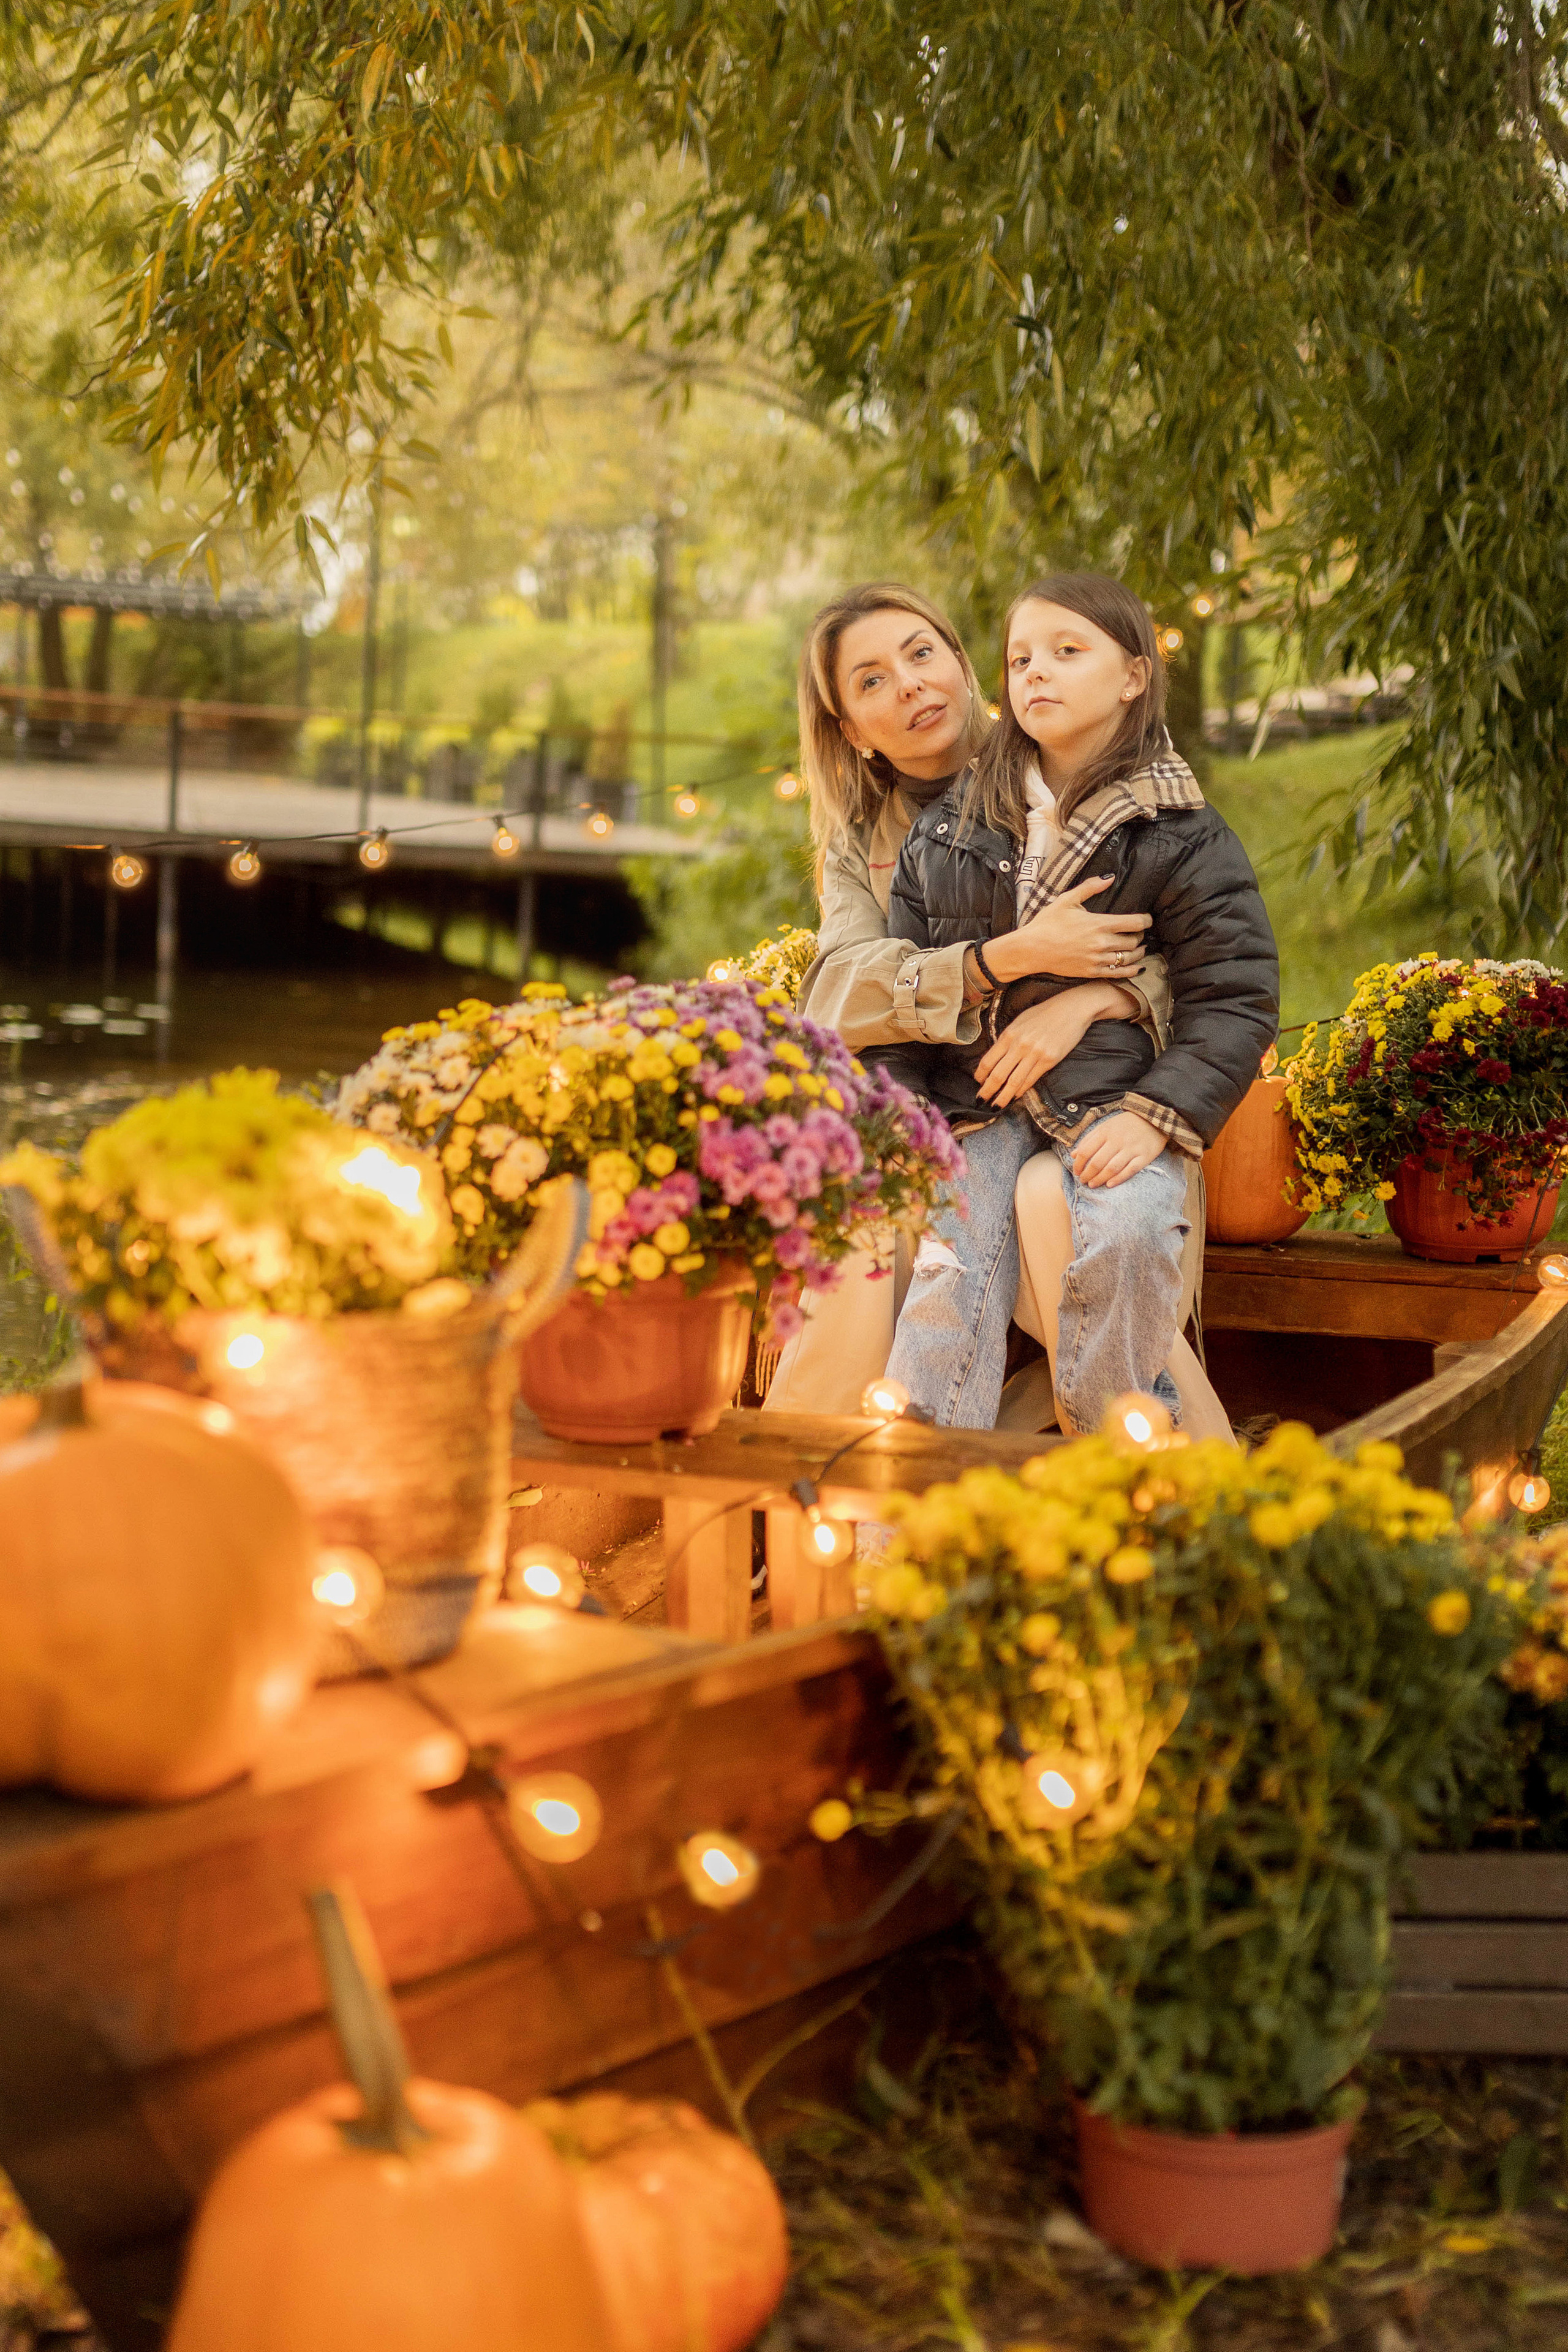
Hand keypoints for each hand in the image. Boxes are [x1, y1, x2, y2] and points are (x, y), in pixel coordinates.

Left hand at [975, 982, 1138, 1107]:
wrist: (1072, 1009)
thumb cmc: (1045, 1013)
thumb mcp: (1020, 1021)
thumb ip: (1008, 1038)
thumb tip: (996, 1057)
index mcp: (1009, 1034)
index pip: (988, 1060)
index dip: (980, 1075)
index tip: (977, 1083)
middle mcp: (1019, 1045)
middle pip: (998, 1075)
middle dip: (987, 1091)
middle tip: (980, 1101)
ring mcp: (1035, 1054)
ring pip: (1014, 1081)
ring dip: (1003, 1096)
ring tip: (996, 1106)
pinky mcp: (1049, 1060)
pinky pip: (1031, 1080)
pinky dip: (1021, 1090)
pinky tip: (1015, 1096)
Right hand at [989, 876, 1152, 982]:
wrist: (1032, 949)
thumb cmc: (1048, 923)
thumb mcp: (1067, 900)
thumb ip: (1090, 887)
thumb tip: (1110, 877)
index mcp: (1099, 924)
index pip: (1135, 923)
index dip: (1146, 920)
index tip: (1147, 919)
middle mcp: (1102, 943)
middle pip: (1135, 940)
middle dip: (1140, 935)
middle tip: (1138, 932)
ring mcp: (1098, 959)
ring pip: (1130, 958)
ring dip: (1138, 952)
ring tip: (1139, 948)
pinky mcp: (1092, 972)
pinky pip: (1119, 973)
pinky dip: (1132, 970)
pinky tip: (1137, 967)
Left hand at [1071, 1110, 1167, 1188]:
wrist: (1153, 1117)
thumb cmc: (1125, 1124)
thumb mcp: (1105, 1126)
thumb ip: (1089, 1139)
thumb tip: (1073, 1155)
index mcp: (1105, 1132)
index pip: (1086, 1151)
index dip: (1078, 1164)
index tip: (1076, 1171)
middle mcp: (1117, 1140)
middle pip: (1097, 1162)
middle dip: (1087, 1174)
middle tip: (1083, 1181)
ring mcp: (1132, 1149)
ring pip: (1112, 1168)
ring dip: (1099, 1179)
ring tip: (1093, 1184)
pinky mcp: (1145, 1156)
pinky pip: (1130, 1170)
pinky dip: (1118, 1179)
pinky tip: (1109, 1184)